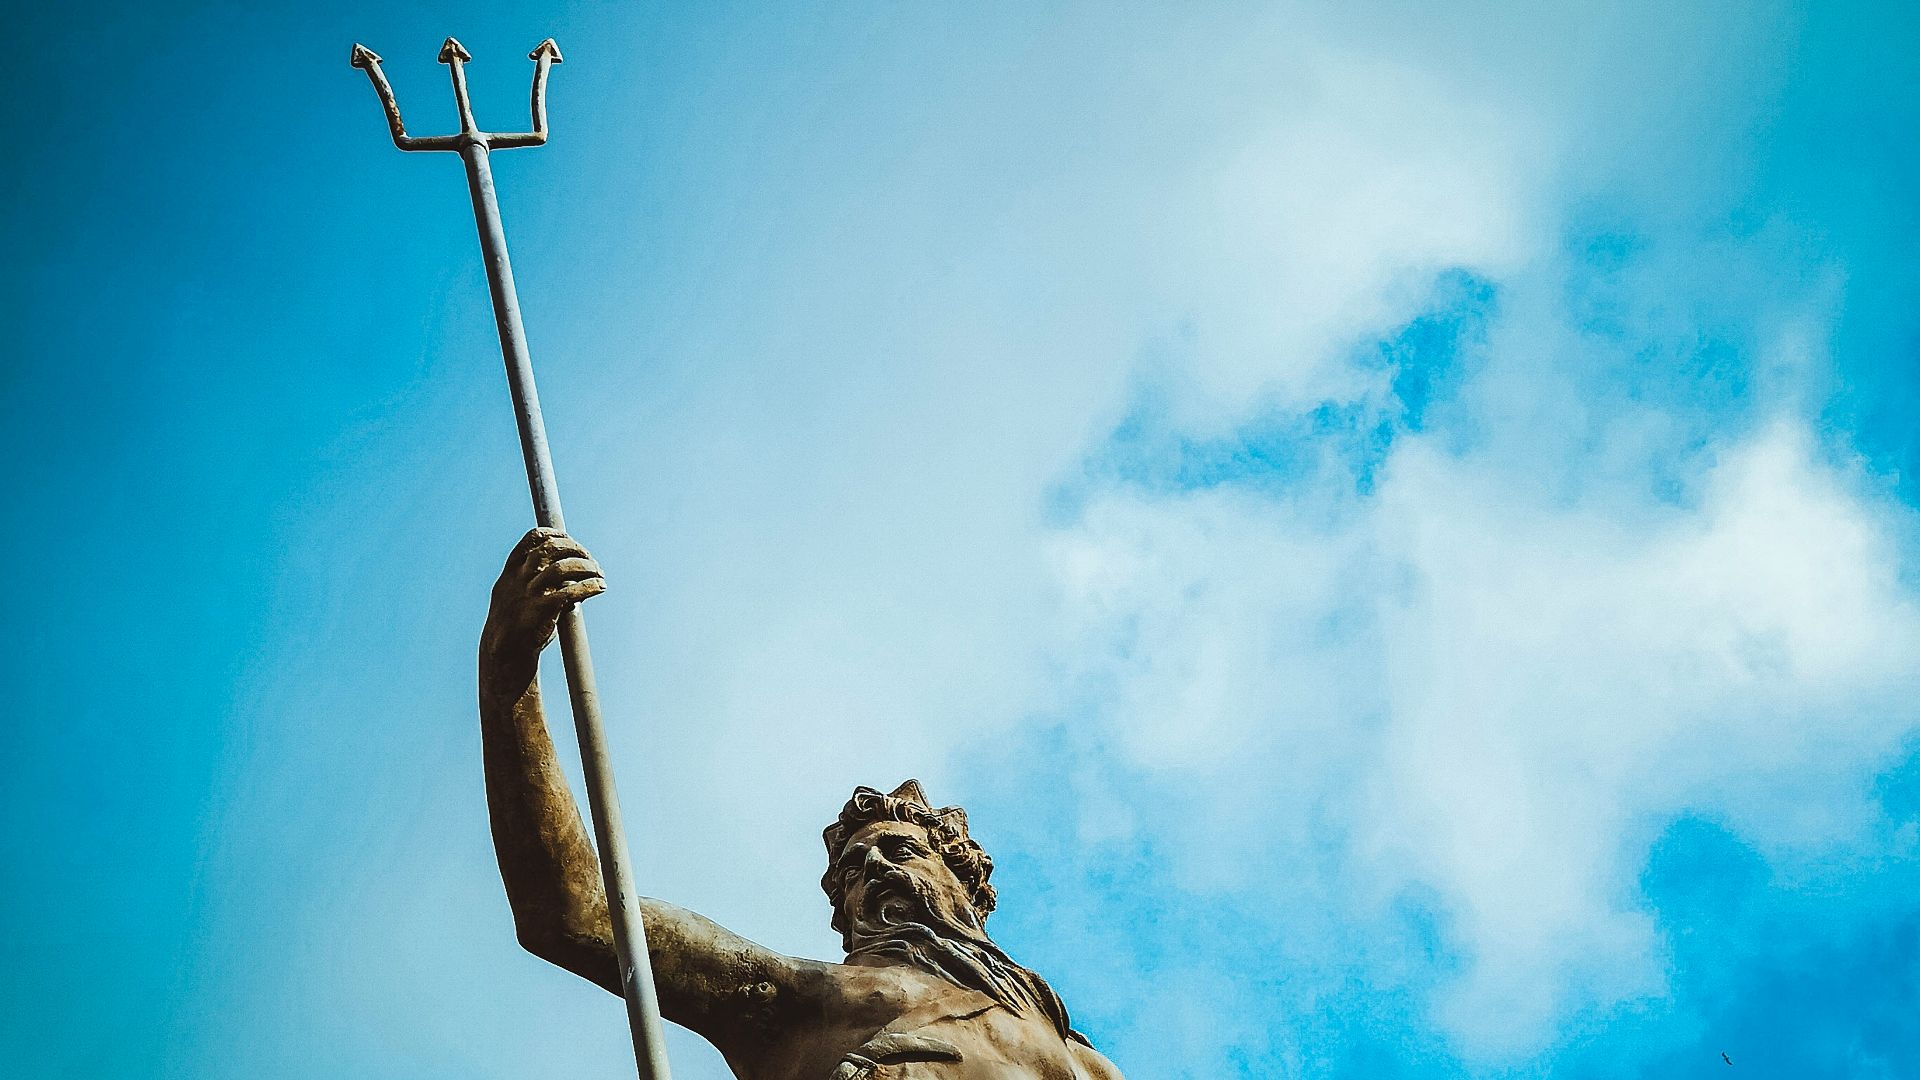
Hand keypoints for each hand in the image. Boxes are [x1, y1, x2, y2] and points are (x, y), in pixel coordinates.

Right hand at [482, 527, 605, 664]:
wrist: (505, 654)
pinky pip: (569, 592)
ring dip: (587, 567)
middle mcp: (518, 578)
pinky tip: (600, 587)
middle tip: (591, 560)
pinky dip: (589, 586)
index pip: (532, 539)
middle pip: (551, 549)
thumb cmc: (518, 622)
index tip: (570, 539)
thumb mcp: (517, 595)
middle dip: (576, 549)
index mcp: (511, 571)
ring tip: (600, 573)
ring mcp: (528, 594)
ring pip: (561, 568)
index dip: (555, 534)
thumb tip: (571, 568)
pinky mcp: (540, 611)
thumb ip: (537, 579)